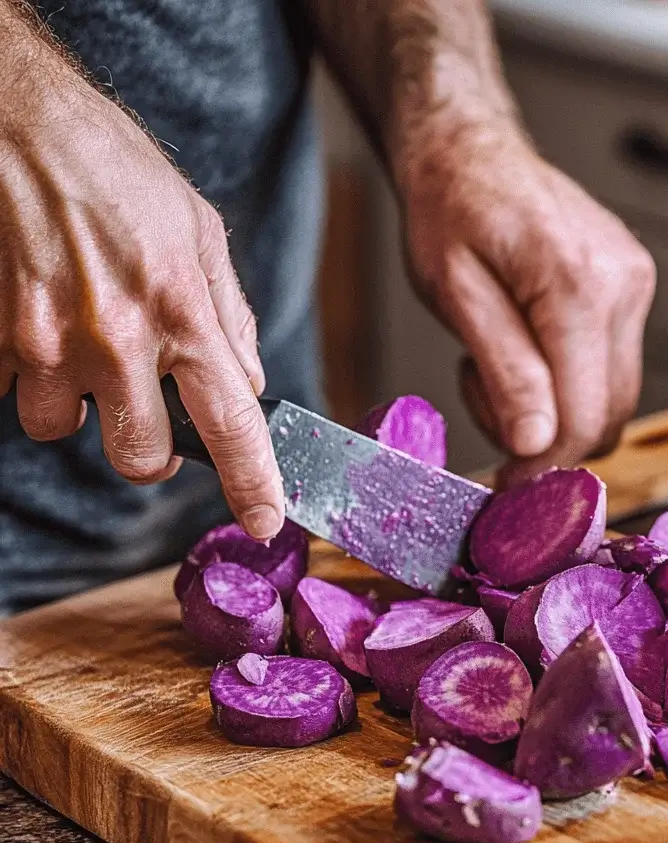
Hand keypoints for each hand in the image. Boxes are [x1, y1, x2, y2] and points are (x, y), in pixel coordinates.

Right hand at [0, 24, 282, 538]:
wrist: (18, 121)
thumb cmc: (118, 171)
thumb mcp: (200, 233)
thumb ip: (228, 318)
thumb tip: (248, 384)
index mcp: (183, 313)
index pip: (231, 424)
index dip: (252, 483)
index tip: (265, 519)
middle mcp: (116, 339)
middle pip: (139, 457)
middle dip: (147, 447)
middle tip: (145, 408)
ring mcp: (46, 342)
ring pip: (62, 427)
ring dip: (77, 401)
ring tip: (81, 340)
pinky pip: (14, 389)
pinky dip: (30, 369)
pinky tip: (40, 317)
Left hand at [400, 119, 655, 481]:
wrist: (470, 151)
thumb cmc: (449, 211)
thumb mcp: (455, 294)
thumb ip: (505, 373)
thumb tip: (538, 445)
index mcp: (578, 285)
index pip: (584, 417)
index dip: (544, 465)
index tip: (502, 482)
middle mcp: (623, 287)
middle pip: (609, 416)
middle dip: (547, 438)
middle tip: (485, 401)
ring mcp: (635, 287)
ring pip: (614, 400)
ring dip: (556, 412)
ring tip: (498, 366)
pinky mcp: (632, 291)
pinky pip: (611, 369)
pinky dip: (568, 383)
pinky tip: (526, 348)